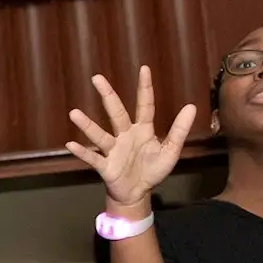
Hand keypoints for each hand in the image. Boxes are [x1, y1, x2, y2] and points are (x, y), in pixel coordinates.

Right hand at [64, 67, 197, 209]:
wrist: (138, 193)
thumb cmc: (153, 170)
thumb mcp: (171, 150)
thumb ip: (179, 130)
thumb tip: (191, 106)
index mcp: (142, 130)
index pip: (144, 105)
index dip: (145, 88)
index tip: (144, 69)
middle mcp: (125, 135)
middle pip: (116, 113)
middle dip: (108, 95)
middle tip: (96, 78)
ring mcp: (114, 150)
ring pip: (100, 135)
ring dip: (87, 125)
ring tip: (74, 113)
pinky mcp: (106, 166)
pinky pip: (93, 158)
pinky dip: (82, 153)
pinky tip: (71, 145)